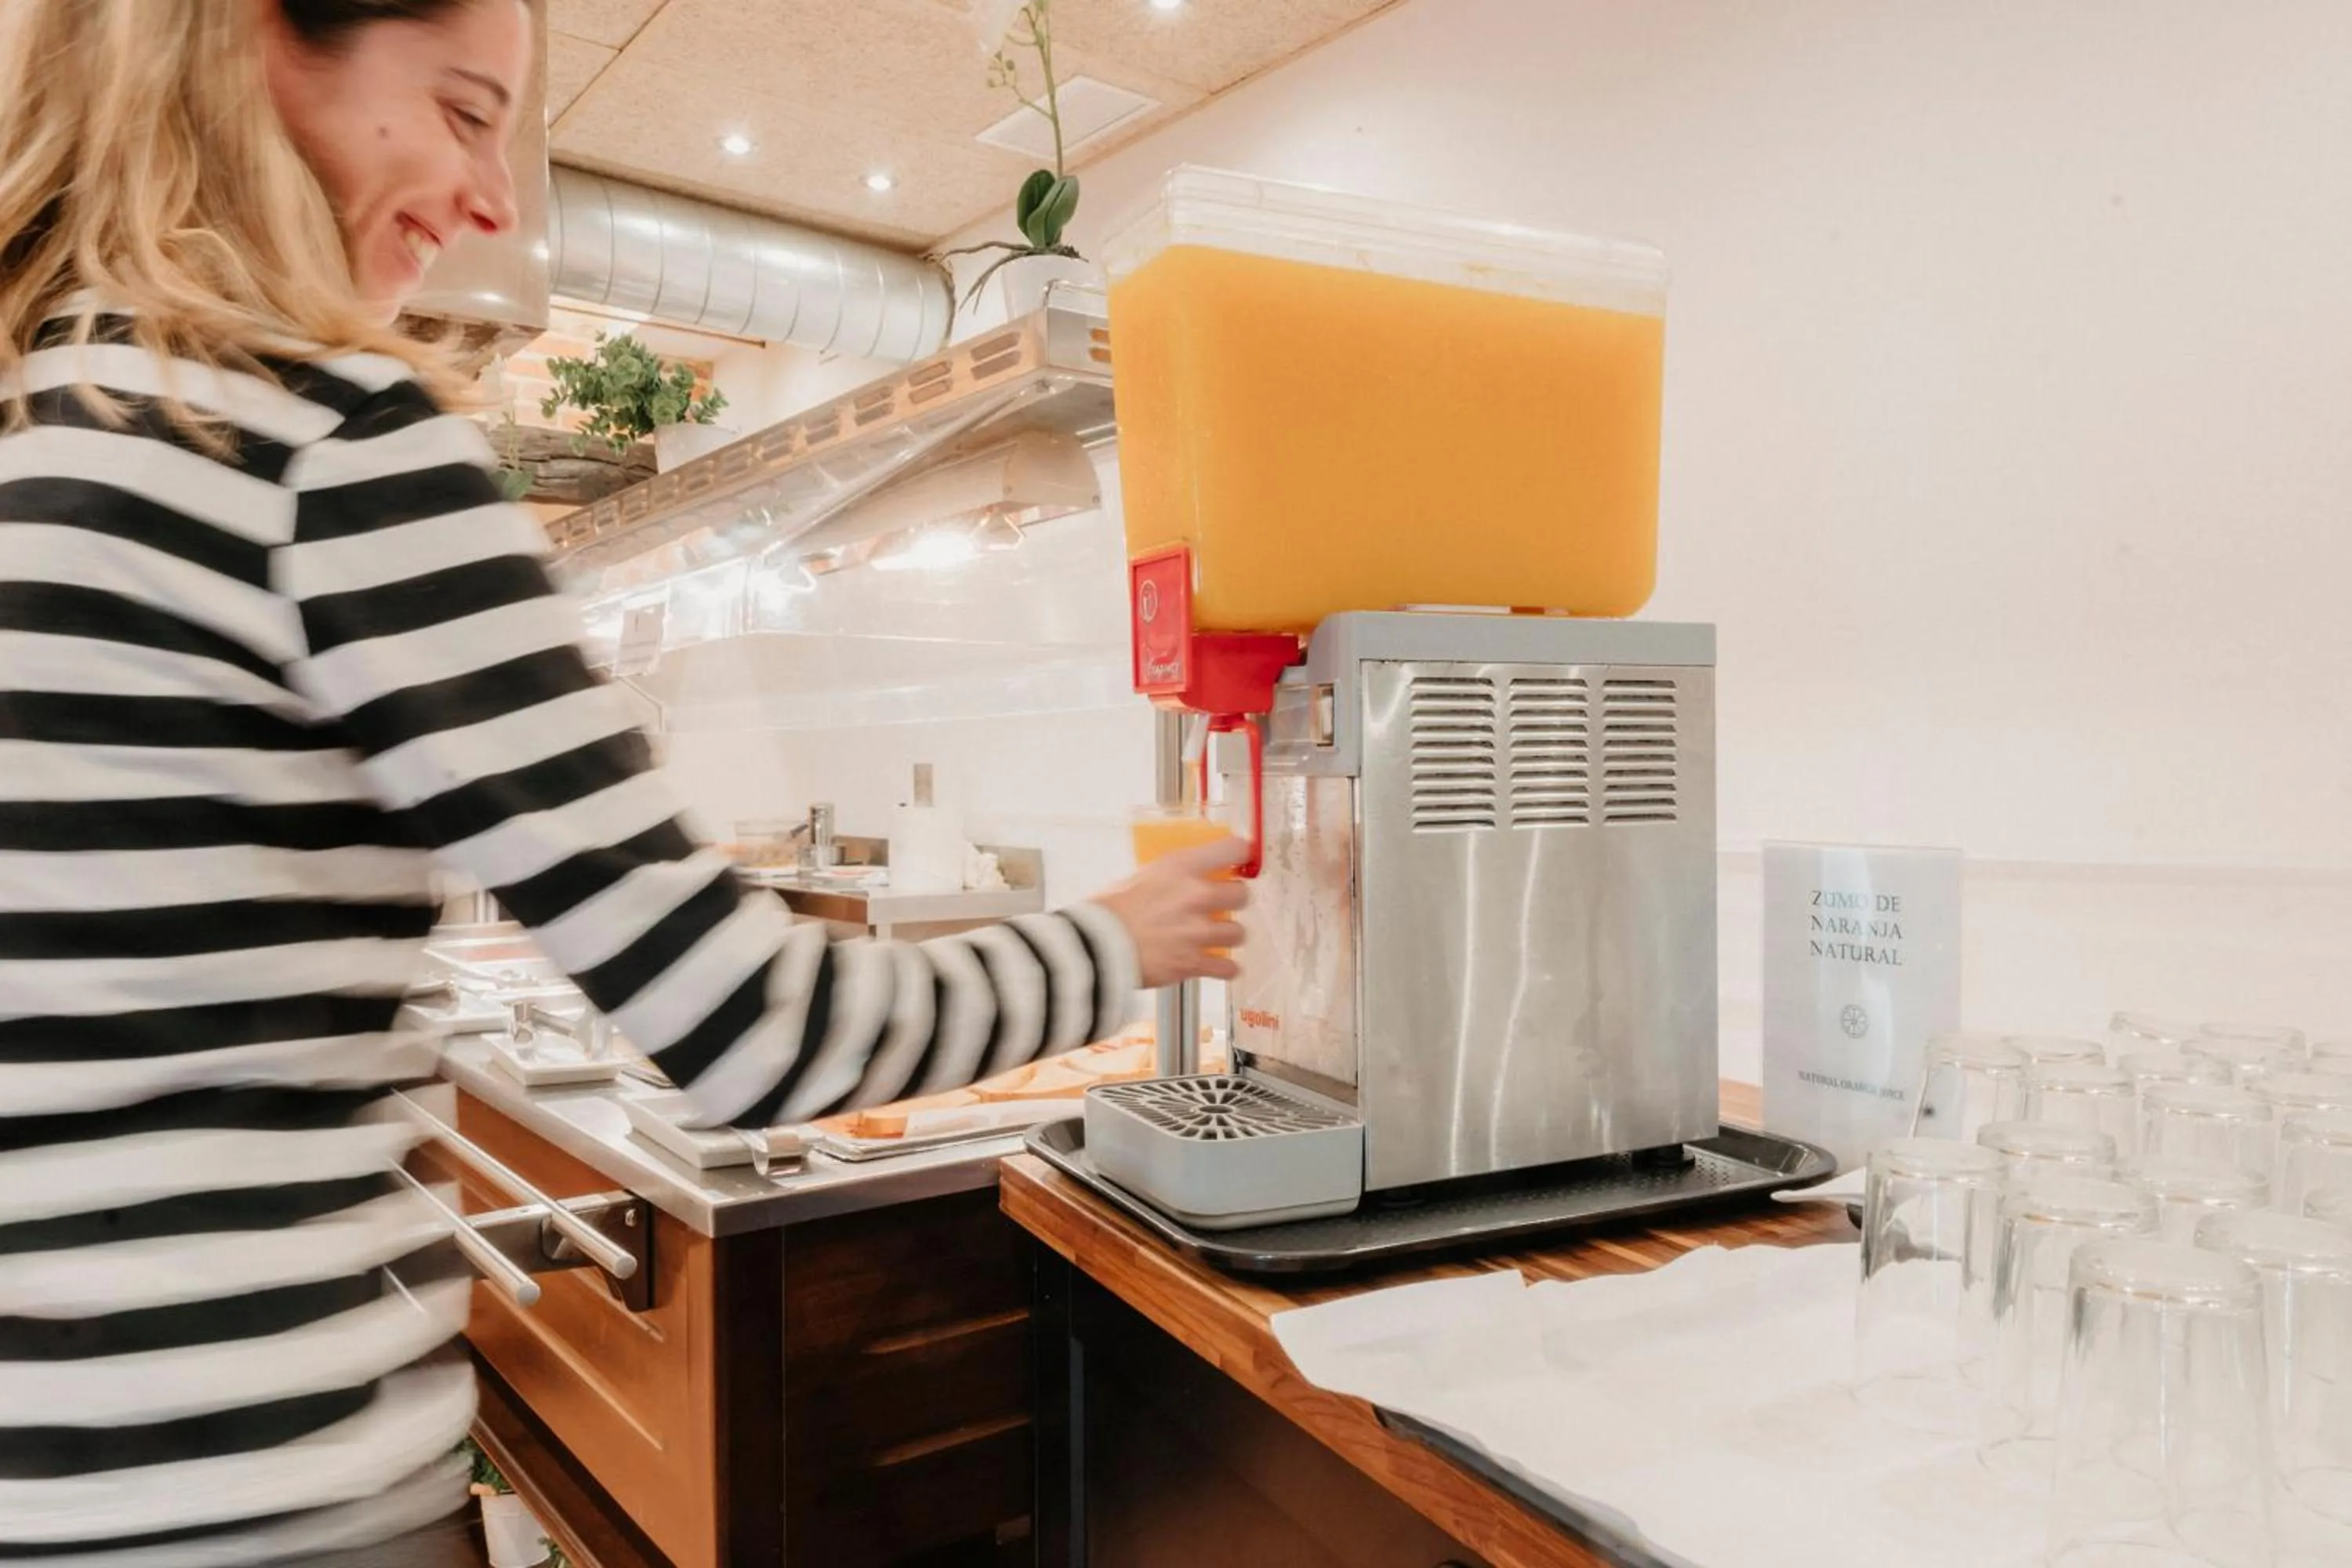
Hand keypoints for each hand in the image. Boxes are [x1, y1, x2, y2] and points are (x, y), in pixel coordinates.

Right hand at [1095, 836, 1249, 987]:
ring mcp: (1197, 931)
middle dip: (1234, 899)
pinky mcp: (1193, 962)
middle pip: (1241, 894)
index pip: (1232, 848)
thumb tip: (1182, 878)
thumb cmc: (1107, 913)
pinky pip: (1227, 968)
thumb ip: (1169, 877)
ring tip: (1217, 935)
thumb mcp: (1139, 877)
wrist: (1095, 948)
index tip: (1241, 857)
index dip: (1240, 852)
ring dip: (1228, 934)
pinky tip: (1218, 964)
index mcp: (1180, 867)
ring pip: (1238, 932)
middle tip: (1225, 902)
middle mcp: (1195, 896)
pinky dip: (1225, 968)